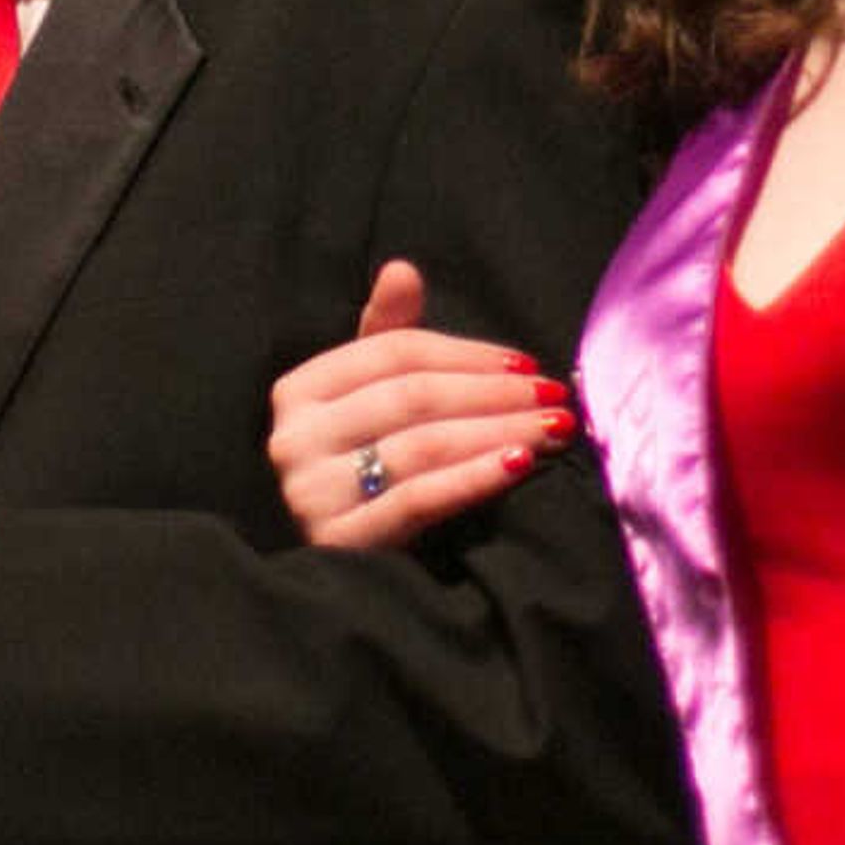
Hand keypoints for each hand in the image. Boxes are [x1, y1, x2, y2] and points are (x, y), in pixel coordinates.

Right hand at [265, 261, 571, 549]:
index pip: (392, 352)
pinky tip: (521, 466)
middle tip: (553, 396)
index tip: (526, 361)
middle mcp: (292, 438)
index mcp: (297, 391)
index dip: (465, 353)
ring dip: (497, 432)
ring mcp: (310, 492)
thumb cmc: (367, 469)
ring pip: (421, 445)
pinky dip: (475, 477)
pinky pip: (419, 498)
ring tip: (552, 429)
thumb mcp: (373, 399)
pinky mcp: (339, 541)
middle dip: (492, 393)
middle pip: (411, 397)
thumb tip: (402, 269)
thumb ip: (387, 334)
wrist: (348, 574)